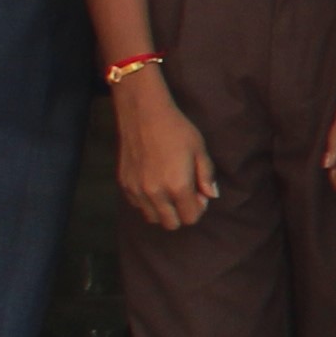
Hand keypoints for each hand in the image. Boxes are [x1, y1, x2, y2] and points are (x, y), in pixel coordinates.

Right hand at [108, 74, 219, 233]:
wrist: (143, 112)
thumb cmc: (176, 129)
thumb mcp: (200, 150)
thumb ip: (206, 176)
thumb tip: (211, 196)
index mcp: (178, 186)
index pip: (190, 218)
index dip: (198, 208)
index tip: (199, 193)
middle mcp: (155, 192)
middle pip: (170, 224)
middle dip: (181, 213)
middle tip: (186, 193)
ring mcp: (137, 189)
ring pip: (152, 217)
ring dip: (163, 210)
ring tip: (169, 189)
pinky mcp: (124, 183)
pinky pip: (138, 205)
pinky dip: (148, 201)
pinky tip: (154, 182)